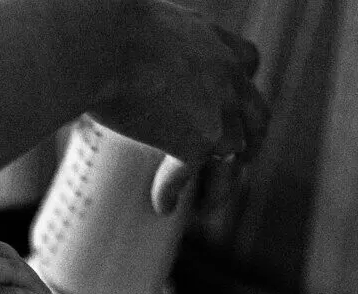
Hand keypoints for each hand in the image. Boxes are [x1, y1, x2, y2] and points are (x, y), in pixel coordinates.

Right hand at [90, 0, 268, 212]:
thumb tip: (111, 52)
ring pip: (236, 154)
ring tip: (206, 202)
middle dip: (248, 141)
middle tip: (233, 161)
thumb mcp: (140, 23)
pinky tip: (162, 205)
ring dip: (222, 181)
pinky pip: (190, 174)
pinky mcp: (200, 141)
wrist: (102, 42)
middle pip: (256, 116)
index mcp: (214, 40)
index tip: (226, 102)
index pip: (247, 63)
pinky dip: (173, 191)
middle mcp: (228, 74)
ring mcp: (220, 110)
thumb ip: (147, 44)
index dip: (239, 87)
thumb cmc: (101, 26)